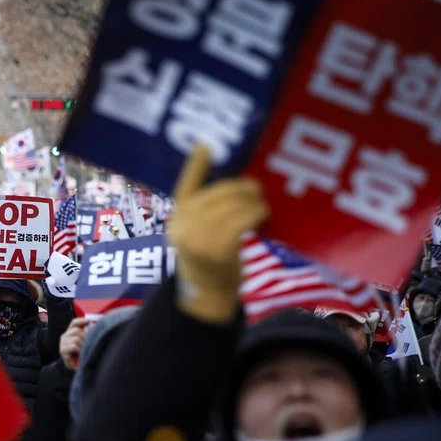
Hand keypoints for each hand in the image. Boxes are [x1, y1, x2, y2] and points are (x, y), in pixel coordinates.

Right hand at [60, 317, 90, 370]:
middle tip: (88, 344)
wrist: (74, 367)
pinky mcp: (62, 350)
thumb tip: (94, 327)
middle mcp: (64, 336)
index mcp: (70, 333)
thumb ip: (86, 335)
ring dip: (82, 346)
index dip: (81, 321)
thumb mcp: (83, 343)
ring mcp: (62, 343)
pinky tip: (79, 354)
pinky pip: (74, 346)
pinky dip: (79, 350)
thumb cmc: (80, 355)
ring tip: (83, 351)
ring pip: (76, 339)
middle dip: (85, 337)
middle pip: (76, 330)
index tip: (89, 321)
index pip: (74, 323)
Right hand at [170, 146, 267, 323]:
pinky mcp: (216, 247)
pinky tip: (262, 216)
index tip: (205, 145)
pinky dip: (256, 213)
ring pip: (233, 204)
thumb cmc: (209, 262)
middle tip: (256, 193)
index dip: (195, 165)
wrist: (205, 296)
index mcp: (177, 218)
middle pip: (219, 192)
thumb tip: (237, 187)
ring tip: (260, 207)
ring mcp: (198, 236)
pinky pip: (243, 218)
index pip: (186, 186)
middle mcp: (183, 224)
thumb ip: (207, 212)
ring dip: (253, 202)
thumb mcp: (198, 234)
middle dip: (243, 189)